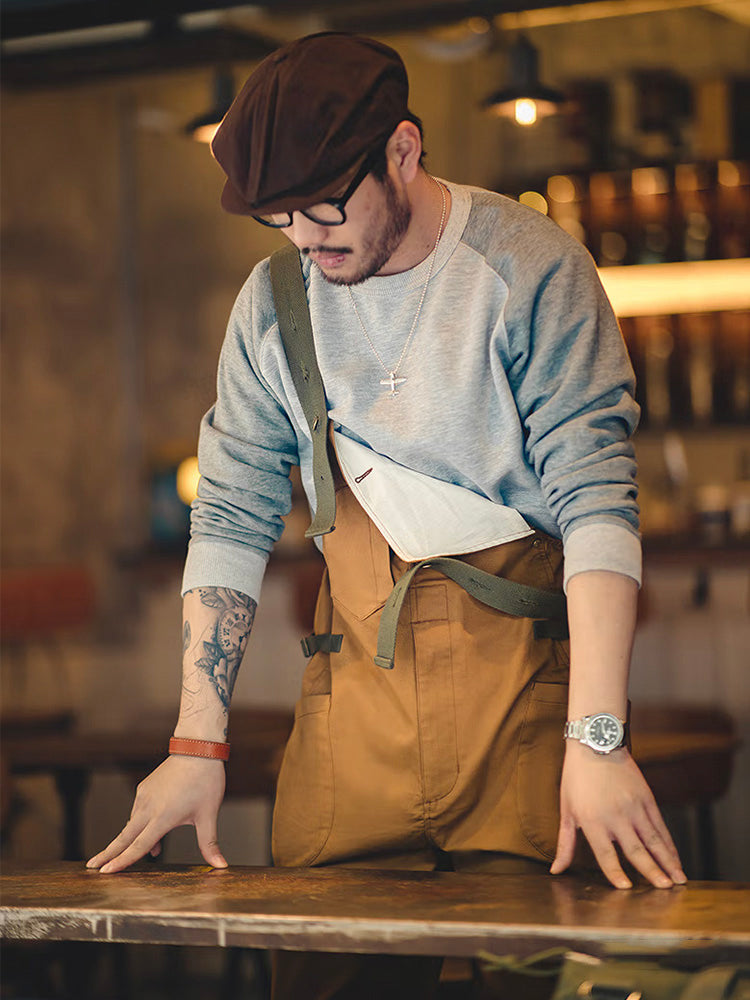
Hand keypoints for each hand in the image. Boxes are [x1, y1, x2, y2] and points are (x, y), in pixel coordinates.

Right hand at [86, 754, 226, 873]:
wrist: (198, 749)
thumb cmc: (205, 782)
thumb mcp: (209, 815)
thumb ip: (210, 844)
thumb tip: (222, 866)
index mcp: (162, 818)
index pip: (138, 846)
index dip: (121, 862)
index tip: (104, 873)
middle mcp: (148, 808)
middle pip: (124, 837)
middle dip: (108, 854)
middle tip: (91, 867)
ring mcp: (144, 796)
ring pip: (133, 824)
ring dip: (134, 839)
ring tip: (153, 852)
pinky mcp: (144, 787)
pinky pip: (138, 810)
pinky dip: (142, 823)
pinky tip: (155, 827)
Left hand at [550, 742, 686, 888]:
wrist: (596, 743)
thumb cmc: (576, 778)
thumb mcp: (566, 810)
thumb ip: (565, 843)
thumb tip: (556, 870)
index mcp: (593, 821)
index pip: (605, 854)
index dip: (615, 873)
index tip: (626, 888)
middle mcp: (615, 816)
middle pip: (636, 850)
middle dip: (652, 872)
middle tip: (665, 889)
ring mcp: (634, 807)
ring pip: (654, 840)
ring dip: (668, 861)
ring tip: (680, 880)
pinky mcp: (647, 799)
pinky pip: (661, 826)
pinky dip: (669, 844)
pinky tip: (675, 858)